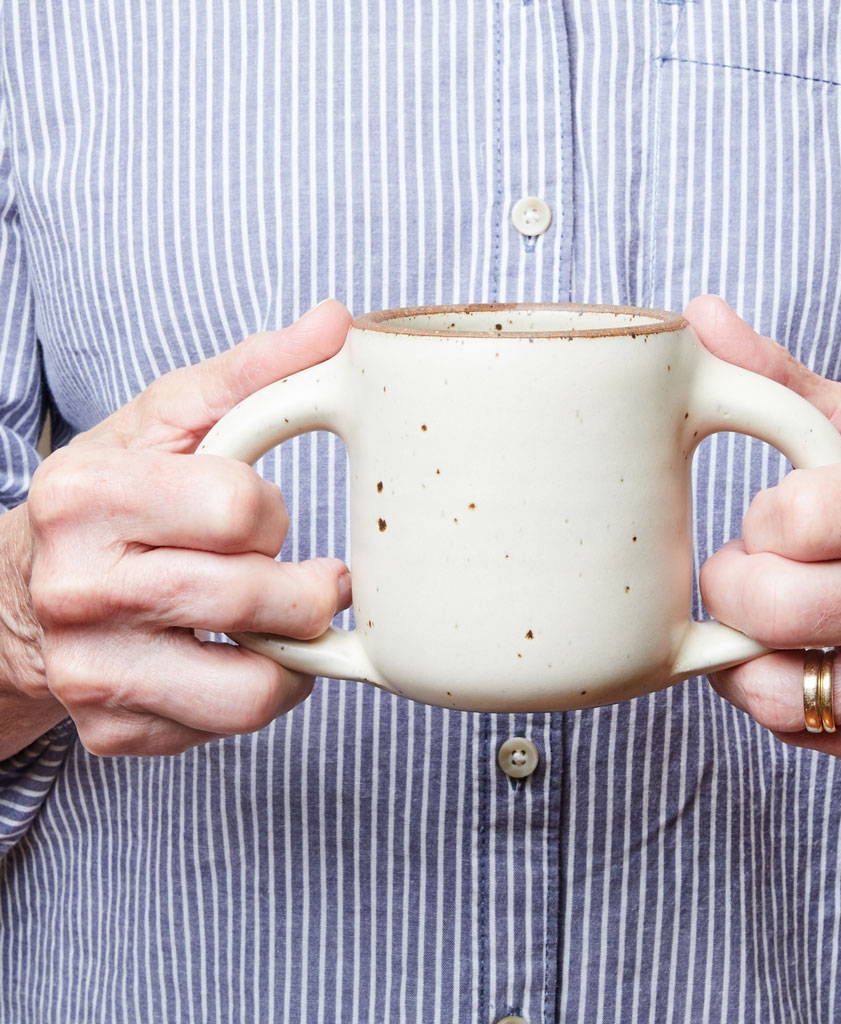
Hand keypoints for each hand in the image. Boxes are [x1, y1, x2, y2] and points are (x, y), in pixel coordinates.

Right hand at [11, 300, 352, 757]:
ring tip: (286, 625)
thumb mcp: (166, 423)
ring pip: (249, 690)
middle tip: (310, 579)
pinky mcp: (111, 729)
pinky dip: (258, 692)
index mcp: (88, 496)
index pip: (236, 507)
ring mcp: (92, 669)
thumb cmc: (115, 500)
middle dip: (305, 590)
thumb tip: (336, 322)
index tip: (255, 517)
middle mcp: (79, 588)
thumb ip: (251, 373)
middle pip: (251, 600)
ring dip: (293, 655)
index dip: (270, 512)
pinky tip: (239, 658)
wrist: (23, 591)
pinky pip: (226, 729)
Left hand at [688, 296, 840, 768]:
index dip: (763, 518)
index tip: (781, 517)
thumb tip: (700, 315)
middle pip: (773, 605)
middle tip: (754, 569)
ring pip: (774, 684)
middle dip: (734, 584)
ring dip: (743, 646)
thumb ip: (781, 383)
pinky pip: (793, 729)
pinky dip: (768, 693)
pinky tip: (793, 658)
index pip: (794, 516)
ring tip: (771, 615)